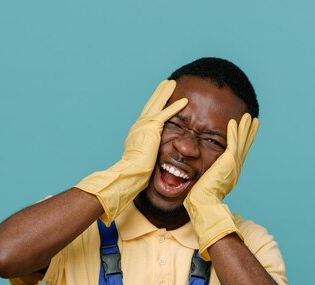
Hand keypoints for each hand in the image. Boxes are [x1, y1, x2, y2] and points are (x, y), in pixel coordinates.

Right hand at [75, 80, 187, 223]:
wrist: (130, 171)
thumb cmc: (135, 171)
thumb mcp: (142, 158)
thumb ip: (147, 152)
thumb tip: (151, 157)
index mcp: (136, 131)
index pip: (147, 115)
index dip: (153, 105)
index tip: (158, 98)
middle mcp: (139, 125)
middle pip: (150, 104)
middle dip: (158, 93)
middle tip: (165, 83)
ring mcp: (144, 125)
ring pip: (157, 104)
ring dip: (165, 93)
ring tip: (172, 83)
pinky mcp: (152, 128)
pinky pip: (166, 113)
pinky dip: (175, 106)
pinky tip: (184, 101)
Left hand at [184, 113, 258, 259]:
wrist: (204, 203)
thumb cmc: (201, 197)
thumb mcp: (207, 182)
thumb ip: (209, 174)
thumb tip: (205, 173)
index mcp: (231, 172)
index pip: (239, 152)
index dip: (244, 141)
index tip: (246, 131)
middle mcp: (235, 167)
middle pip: (245, 145)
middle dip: (249, 132)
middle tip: (253, 120)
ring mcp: (233, 164)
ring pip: (241, 142)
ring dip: (245, 128)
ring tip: (248, 117)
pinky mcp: (228, 162)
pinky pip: (233, 143)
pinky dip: (234, 132)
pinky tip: (234, 122)